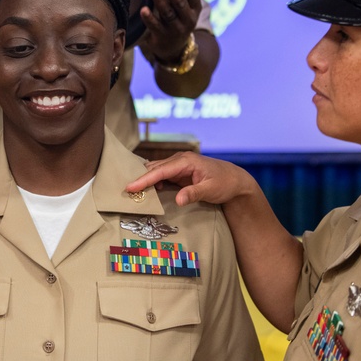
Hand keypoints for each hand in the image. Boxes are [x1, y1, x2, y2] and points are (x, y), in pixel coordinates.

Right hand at [126, 151, 251, 206]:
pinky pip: (161, 175)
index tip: (130, 187)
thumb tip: (177, 200)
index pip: (160, 170)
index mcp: (186, 161)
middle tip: (126, 191)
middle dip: (140, 178)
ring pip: (156, 171)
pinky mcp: (179, 172)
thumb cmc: (224, 183)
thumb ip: (193, 193)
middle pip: (154, 168)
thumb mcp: (210, 190)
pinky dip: (153, 182)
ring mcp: (179, 165)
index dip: (144, 179)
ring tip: (132, 191)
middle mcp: (180, 160)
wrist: (235, 180)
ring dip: (145, 180)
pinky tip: (147, 191)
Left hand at [140, 0, 201, 63]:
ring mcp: (176, 29)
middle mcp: (188, 19)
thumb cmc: (178, 15)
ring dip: (160, 0)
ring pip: (168, 13)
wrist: (173, 46)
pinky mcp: (163, 37)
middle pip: (180, 3)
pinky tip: (143, 9)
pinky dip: (149, 18)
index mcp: (195, 7)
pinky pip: (156, 27)